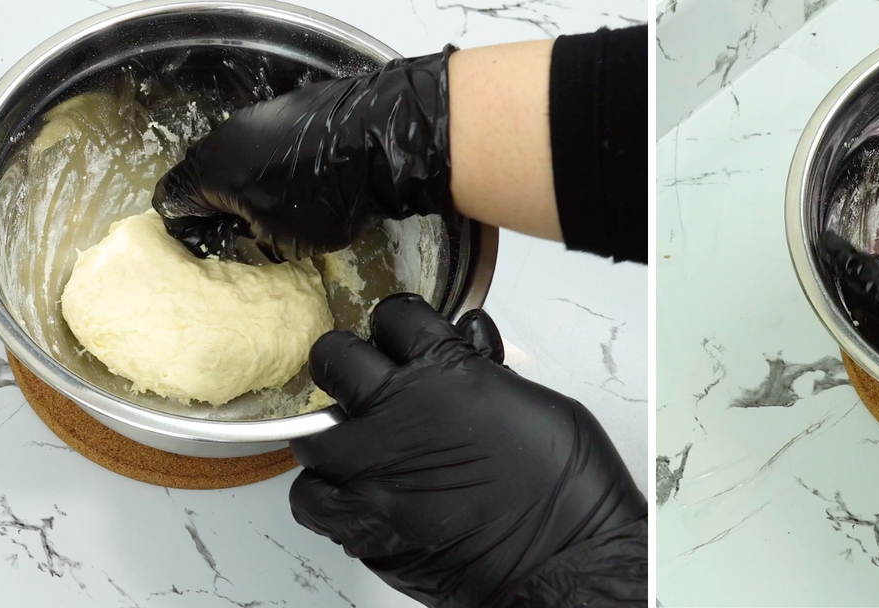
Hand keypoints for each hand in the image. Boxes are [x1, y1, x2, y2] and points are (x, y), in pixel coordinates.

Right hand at [151, 49, 452, 260]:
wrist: (382, 138)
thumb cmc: (326, 195)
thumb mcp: (280, 241)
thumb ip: (250, 236)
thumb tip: (248, 228)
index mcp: (210, 169)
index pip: (170, 201)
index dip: (183, 231)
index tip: (208, 248)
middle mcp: (228, 134)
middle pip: (203, 175)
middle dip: (215, 205)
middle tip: (242, 233)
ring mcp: (263, 114)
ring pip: (238, 155)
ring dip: (248, 182)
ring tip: (278, 208)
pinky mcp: (296, 106)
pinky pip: (270, 140)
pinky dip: (277, 162)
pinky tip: (306, 179)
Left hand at [291, 295, 646, 605]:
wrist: (567, 561)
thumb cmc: (563, 484)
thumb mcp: (530, 397)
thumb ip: (483, 370)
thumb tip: (468, 350)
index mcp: (445, 371)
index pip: (393, 317)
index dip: (398, 322)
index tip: (401, 332)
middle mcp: (398, 414)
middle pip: (335, 358)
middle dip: (349, 360)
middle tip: (365, 375)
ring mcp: (374, 473)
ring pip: (314, 431)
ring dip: (333, 429)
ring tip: (357, 437)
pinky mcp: (365, 528)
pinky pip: (311, 499)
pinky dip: (323, 492)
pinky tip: (349, 490)